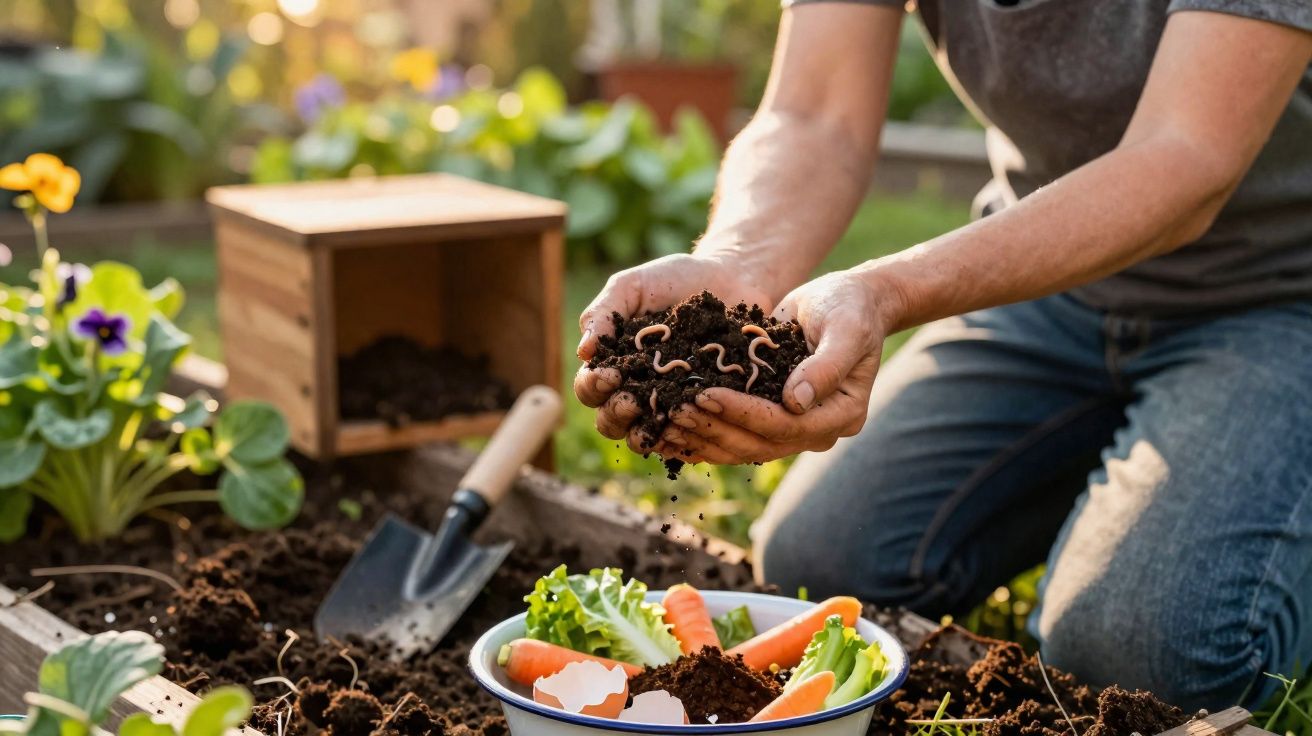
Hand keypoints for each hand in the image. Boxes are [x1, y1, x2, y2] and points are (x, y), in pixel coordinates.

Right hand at [573, 252, 775, 445]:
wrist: (730, 278)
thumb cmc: (674, 280)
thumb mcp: (633, 286)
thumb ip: (604, 313)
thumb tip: (583, 351)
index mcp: (612, 363)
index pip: (589, 387)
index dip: (593, 386)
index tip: (610, 374)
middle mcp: (635, 390)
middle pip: (610, 420)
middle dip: (615, 414)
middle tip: (632, 401)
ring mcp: (667, 404)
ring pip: (642, 436)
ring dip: (642, 433)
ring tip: (657, 418)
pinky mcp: (700, 411)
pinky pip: (685, 437)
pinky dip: (681, 439)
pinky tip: (688, 429)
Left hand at [654, 269, 895, 463]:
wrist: (848, 303)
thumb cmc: (850, 308)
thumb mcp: (845, 329)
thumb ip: (826, 366)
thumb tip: (795, 401)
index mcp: (842, 414)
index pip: (786, 426)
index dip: (743, 413)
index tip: (705, 394)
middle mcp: (817, 430)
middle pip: (760, 444)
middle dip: (715, 428)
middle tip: (675, 410)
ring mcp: (794, 429)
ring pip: (743, 448)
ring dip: (703, 438)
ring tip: (664, 422)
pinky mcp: (771, 419)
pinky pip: (735, 436)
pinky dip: (703, 434)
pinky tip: (669, 428)